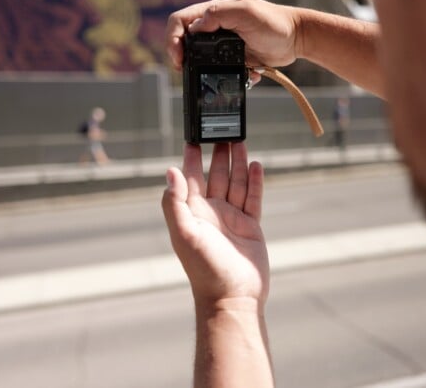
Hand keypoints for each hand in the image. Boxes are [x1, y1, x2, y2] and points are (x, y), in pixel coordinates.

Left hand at [162, 143, 267, 305]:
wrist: (233, 297)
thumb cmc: (204, 269)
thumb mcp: (184, 234)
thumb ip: (175, 202)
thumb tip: (170, 171)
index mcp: (192, 212)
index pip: (190, 177)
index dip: (192, 157)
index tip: (194, 135)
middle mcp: (211, 212)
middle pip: (215, 175)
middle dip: (218, 153)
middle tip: (223, 128)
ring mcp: (231, 218)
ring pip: (235, 182)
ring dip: (237, 162)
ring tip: (240, 139)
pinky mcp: (250, 226)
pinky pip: (253, 198)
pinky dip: (254, 182)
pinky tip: (256, 165)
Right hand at [166, 0, 302, 84]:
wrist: (296, 39)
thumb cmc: (274, 21)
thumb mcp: (246, 12)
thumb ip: (219, 15)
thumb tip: (195, 27)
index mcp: (212, 12)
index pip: (180, 21)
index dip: (172, 38)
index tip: (178, 57)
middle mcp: (213, 27)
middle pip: (183, 42)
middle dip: (181, 57)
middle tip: (184, 70)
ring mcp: (221, 45)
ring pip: (198, 59)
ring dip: (200, 70)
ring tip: (207, 78)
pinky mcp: (231, 59)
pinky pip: (216, 70)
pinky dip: (222, 77)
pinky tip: (236, 77)